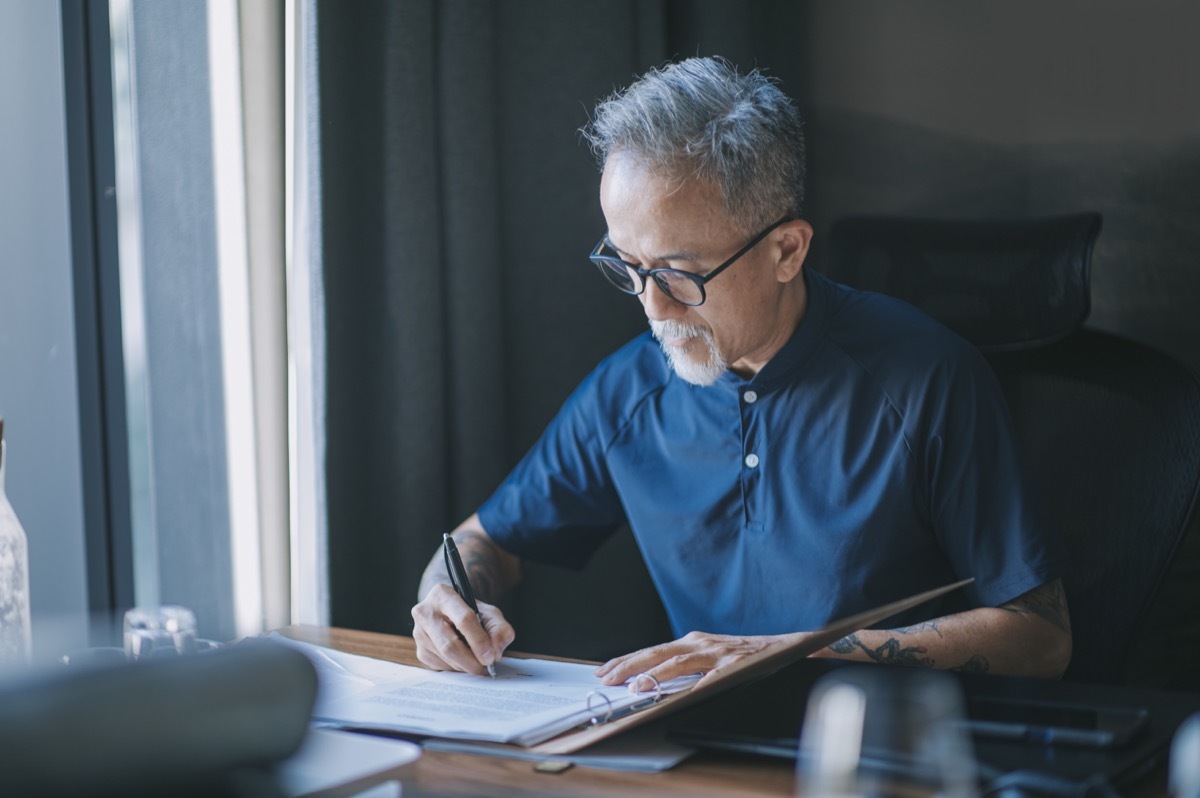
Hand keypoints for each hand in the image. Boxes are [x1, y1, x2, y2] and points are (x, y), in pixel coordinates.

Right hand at [411, 583, 515, 674]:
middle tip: (486, 668)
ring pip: (445, 657)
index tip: (490, 657)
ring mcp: (419, 632)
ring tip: (478, 663)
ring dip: (465, 666)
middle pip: (449, 644)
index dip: (478, 641)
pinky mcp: (420, 650)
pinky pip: (440, 666)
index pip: (463, 619)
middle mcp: (425, 612)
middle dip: (471, 660)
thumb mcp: (490, 614)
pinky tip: (464, 660)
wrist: (452, 614)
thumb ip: (500, 630)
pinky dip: (456, 668)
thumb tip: (494, 651)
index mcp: (443, 595)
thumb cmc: (471, 612)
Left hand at [594, 630, 805, 688]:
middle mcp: (702, 642)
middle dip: (629, 665)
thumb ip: (688, 668)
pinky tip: (677, 694)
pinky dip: (691, 685)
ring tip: (632, 685)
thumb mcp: (712, 658)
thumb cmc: (748, 657)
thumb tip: (655, 685)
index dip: (628, 661)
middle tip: (606, 677)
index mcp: (694, 641)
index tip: (605, 670)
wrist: (788, 648)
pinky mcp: (736, 664)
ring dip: (652, 673)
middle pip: (657, 652)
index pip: (653, 651)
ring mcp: (718, 652)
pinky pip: (710, 677)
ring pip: (677, 661)